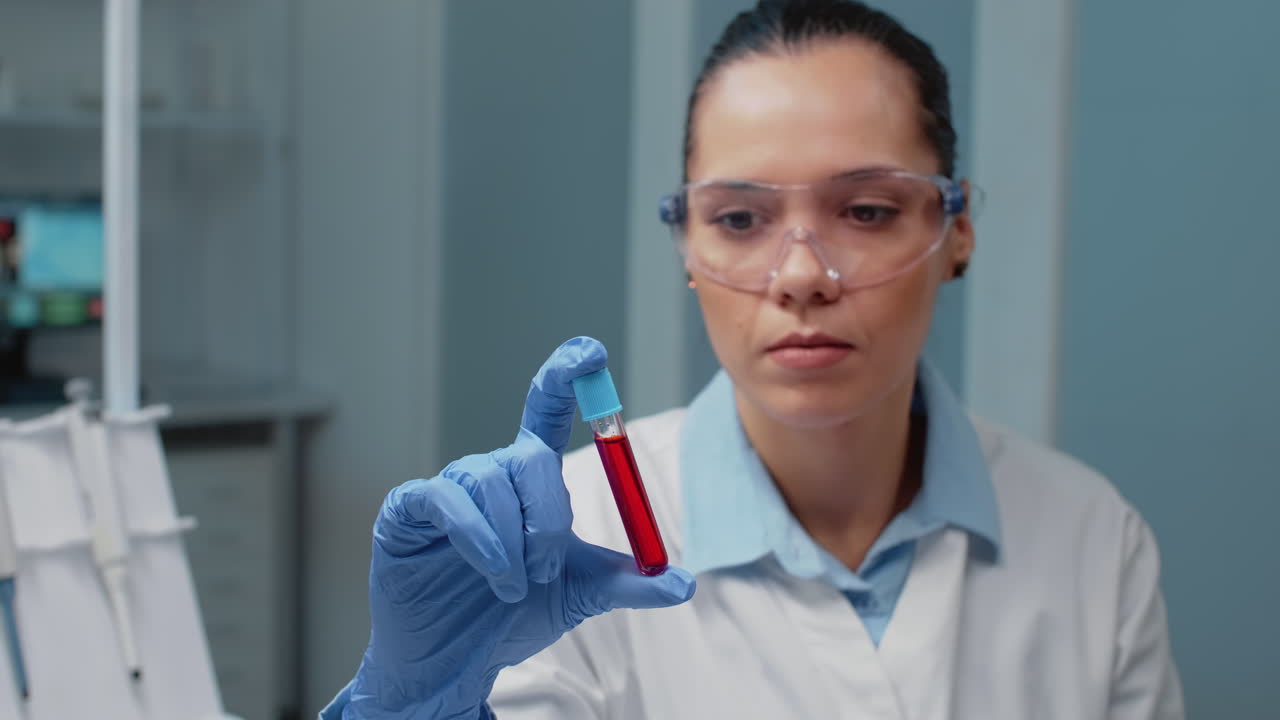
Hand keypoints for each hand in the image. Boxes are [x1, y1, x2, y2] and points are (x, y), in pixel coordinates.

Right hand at [345, 337, 695, 718]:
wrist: (456, 663)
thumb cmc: (512, 616)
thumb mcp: (581, 595)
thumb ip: (628, 583)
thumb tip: (682, 582)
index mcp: (532, 480)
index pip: (548, 410)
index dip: (567, 376)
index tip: (592, 353)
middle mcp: (492, 474)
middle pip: (528, 456)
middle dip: (549, 514)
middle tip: (548, 568)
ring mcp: (448, 490)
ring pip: (490, 480)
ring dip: (514, 536)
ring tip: (516, 585)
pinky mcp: (408, 512)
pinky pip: (444, 500)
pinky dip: (477, 535)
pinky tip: (492, 570)